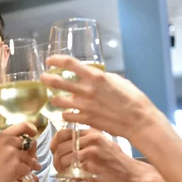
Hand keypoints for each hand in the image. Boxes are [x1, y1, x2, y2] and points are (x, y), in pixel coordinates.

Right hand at [0, 122, 40, 181]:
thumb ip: (7, 144)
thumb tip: (25, 144)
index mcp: (1, 136)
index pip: (23, 126)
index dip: (31, 129)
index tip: (34, 133)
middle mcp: (8, 142)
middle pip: (29, 144)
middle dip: (31, 154)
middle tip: (30, 162)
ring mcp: (12, 153)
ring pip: (30, 159)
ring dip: (28, 166)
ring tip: (22, 172)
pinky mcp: (16, 166)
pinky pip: (28, 169)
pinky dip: (24, 174)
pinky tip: (16, 178)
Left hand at [40, 55, 162, 141]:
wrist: (139, 121)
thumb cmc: (133, 99)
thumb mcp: (118, 81)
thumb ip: (101, 78)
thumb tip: (92, 76)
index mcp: (96, 77)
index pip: (70, 63)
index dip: (56, 60)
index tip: (49, 60)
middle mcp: (87, 90)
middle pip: (58, 82)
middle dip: (47, 79)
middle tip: (43, 78)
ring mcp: (84, 106)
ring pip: (58, 101)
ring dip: (55, 99)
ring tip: (55, 98)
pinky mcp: (85, 119)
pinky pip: (66, 116)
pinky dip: (66, 114)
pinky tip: (68, 113)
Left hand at [51, 128, 162, 181]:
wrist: (134, 176)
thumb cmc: (118, 162)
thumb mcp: (103, 144)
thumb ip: (85, 142)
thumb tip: (63, 146)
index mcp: (92, 132)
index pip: (63, 133)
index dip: (54, 143)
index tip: (53, 150)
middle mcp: (91, 139)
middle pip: (60, 147)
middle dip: (56, 159)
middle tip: (58, 166)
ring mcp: (90, 152)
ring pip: (63, 159)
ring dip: (60, 169)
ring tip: (65, 173)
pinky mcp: (91, 166)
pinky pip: (71, 171)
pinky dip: (69, 176)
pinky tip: (73, 178)